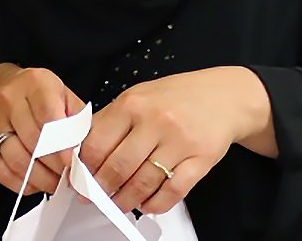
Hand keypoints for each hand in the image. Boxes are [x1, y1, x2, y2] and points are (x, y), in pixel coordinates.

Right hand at [0, 63, 86, 195]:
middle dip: (56, 166)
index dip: (63, 144)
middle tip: (70, 178)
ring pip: (18, 160)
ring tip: (55, 183)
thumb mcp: (61, 93)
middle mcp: (9, 99)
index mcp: (35, 83)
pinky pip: (2, 171)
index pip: (49, 116)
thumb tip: (87, 153)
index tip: (74, 163)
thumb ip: (76, 119)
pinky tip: (35, 184)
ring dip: (41, 178)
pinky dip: (22, 184)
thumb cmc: (34, 94)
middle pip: (34, 141)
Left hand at [78, 67, 272, 214]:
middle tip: (94, 197)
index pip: (97, 143)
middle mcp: (155, 122)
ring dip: (126, 200)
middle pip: (118, 167)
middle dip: (102, 188)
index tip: (78, 179)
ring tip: (118, 204)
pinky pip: (174, 190)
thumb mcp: (138, 96)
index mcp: (132, 104)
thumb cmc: (176, 97)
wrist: (223, 96)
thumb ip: (112, 120)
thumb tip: (84, 150)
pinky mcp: (201, 160)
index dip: (84, 167)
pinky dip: (156, 203)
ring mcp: (180, 142)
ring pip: (143, 182)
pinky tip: (147, 205)